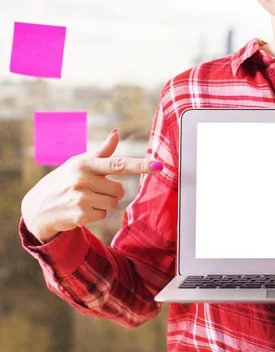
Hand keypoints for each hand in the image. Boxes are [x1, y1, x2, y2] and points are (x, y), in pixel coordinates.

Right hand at [21, 130, 162, 242]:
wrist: (38, 207)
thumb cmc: (63, 181)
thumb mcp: (78, 163)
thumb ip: (101, 153)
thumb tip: (116, 133)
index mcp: (84, 163)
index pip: (118, 164)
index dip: (140, 165)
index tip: (158, 166)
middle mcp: (82, 178)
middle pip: (119, 189)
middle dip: (110, 192)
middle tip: (91, 191)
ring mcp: (81, 197)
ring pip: (113, 203)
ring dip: (103, 204)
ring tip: (85, 200)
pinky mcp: (80, 214)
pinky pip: (104, 215)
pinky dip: (96, 214)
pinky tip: (80, 210)